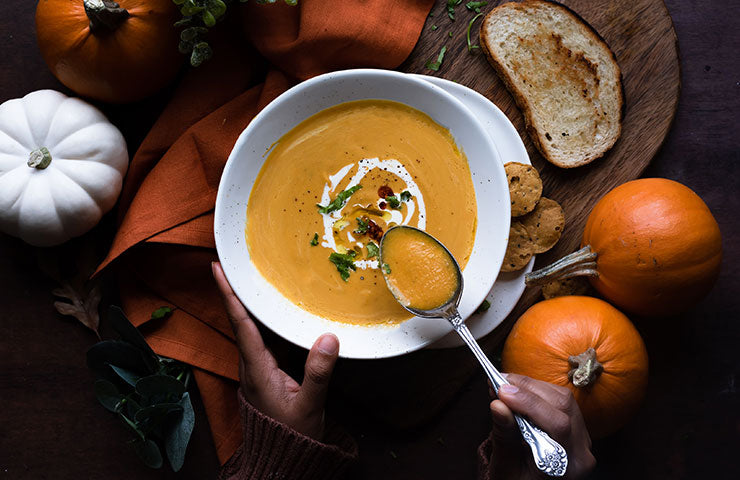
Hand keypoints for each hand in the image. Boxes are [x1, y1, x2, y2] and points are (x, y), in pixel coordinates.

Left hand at [212, 261, 339, 440]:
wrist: (282, 460)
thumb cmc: (293, 434)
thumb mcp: (309, 405)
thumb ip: (318, 373)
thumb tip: (328, 338)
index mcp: (257, 369)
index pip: (241, 324)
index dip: (229, 295)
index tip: (217, 269)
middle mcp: (251, 366)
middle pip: (239, 321)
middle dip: (234, 291)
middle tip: (231, 263)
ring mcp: (255, 371)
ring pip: (248, 330)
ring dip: (246, 305)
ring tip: (248, 280)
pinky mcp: (264, 375)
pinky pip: (259, 340)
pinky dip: (260, 321)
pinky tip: (270, 314)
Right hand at [488, 374, 595, 478]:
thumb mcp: (506, 468)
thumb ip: (505, 437)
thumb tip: (498, 404)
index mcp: (567, 467)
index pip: (558, 425)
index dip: (529, 403)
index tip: (502, 392)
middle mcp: (582, 451)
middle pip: (563, 406)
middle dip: (528, 389)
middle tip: (499, 383)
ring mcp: (582, 438)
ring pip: (563, 398)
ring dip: (532, 387)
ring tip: (505, 386)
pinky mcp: (575, 428)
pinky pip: (560, 401)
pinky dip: (537, 391)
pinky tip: (517, 391)